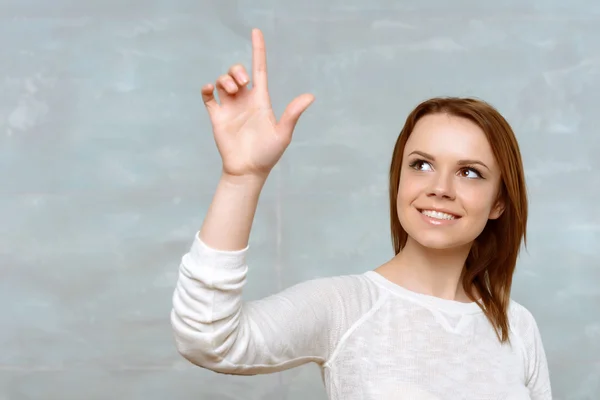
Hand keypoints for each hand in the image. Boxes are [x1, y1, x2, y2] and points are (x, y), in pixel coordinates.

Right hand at [201, 28, 314, 178]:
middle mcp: (244, 100)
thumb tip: (310, 97)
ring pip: (223, 81)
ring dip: (225, 79)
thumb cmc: (268, 154)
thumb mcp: (283, 133)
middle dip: (236, 69)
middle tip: (241, 82)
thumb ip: (292, 114)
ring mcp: (230, 107)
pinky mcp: (217, 116)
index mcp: (261, 100)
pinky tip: (210, 89)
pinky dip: (207, 89)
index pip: (259, 69)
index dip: (258, 50)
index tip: (256, 31)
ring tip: (231, 90)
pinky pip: (208, 96)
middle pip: (237, 72)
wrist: (248, 171)